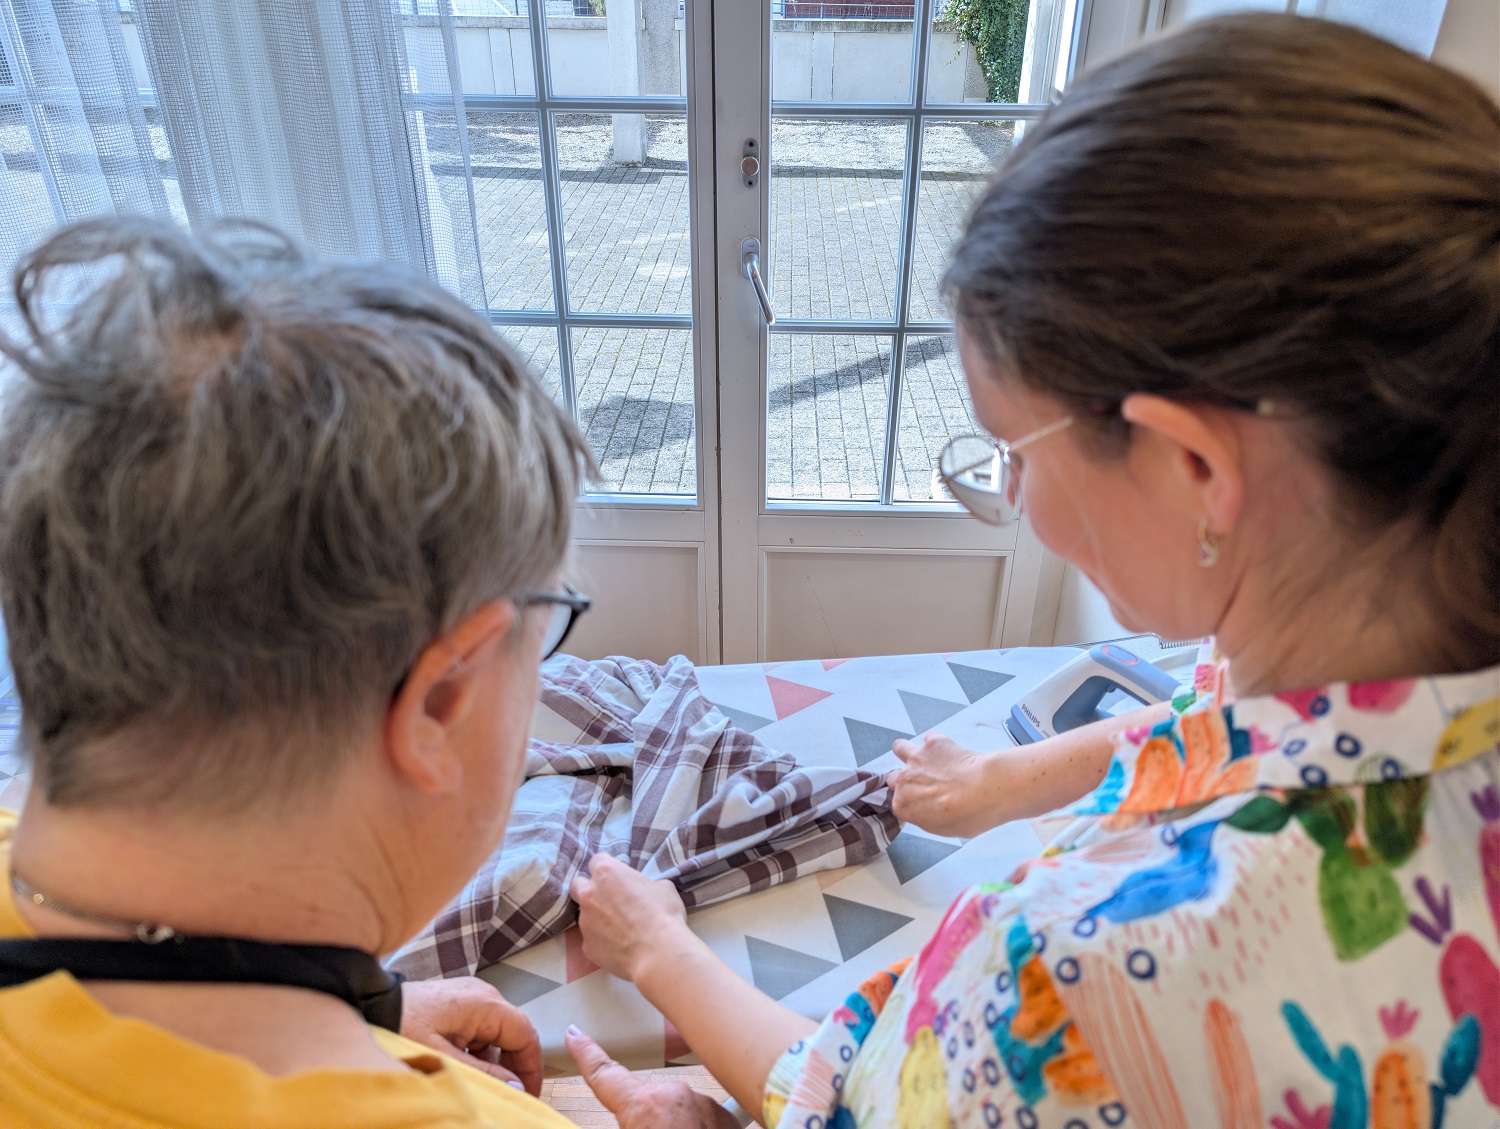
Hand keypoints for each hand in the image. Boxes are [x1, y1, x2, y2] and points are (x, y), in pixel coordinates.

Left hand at [400, 976, 541, 1094]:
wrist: (371, 1005)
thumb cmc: (403, 1025)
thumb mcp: (444, 1057)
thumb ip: (483, 1073)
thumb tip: (516, 1087)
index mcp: (485, 1004)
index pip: (525, 1035)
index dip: (531, 1067)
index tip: (528, 1093)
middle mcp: (484, 996)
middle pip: (513, 1035)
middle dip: (513, 1066)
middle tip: (507, 1094)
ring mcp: (471, 998)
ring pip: (496, 1035)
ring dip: (493, 1061)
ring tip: (480, 1084)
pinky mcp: (458, 1003)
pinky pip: (479, 1030)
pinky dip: (477, 1052)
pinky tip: (463, 1067)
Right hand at [567, 1025, 739, 1128]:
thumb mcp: (633, 1128)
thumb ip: (629, 1118)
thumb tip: (632, 1114)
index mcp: (642, 1107)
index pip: (605, 1074)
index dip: (587, 1053)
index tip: (576, 1034)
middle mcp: (674, 1095)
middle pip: (649, 1104)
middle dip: (648, 1123)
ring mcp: (704, 1103)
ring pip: (680, 1113)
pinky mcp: (727, 1116)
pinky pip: (705, 1120)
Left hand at [571, 852, 694, 984]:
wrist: (657, 953)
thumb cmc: (663, 913)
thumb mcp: (663, 887)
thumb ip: (644, 884)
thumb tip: (644, 891)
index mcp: (605, 873)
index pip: (597, 861)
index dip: (608, 868)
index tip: (618, 877)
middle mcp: (588, 894)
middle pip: (578, 885)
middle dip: (589, 889)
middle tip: (609, 899)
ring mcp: (584, 922)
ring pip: (585, 915)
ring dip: (597, 918)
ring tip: (619, 929)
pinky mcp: (586, 946)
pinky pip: (592, 940)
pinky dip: (602, 941)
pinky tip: (619, 947)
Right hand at [888, 733, 1004, 838]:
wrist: (985, 791)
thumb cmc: (969, 814)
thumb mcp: (943, 829)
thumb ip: (927, 817)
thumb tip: (930, 810)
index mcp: (903, 805)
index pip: (899, 801)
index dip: (911, 800)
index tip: (923, 801)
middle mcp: (904, 780)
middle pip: (896, 777)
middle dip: (908, 779)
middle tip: (927, 783)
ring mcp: (916, 759)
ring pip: (900, 747)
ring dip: (910, 752)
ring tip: (927, 759)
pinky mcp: (933, 742)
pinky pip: (929, 737)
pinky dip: (936, 742)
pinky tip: (948, 750)